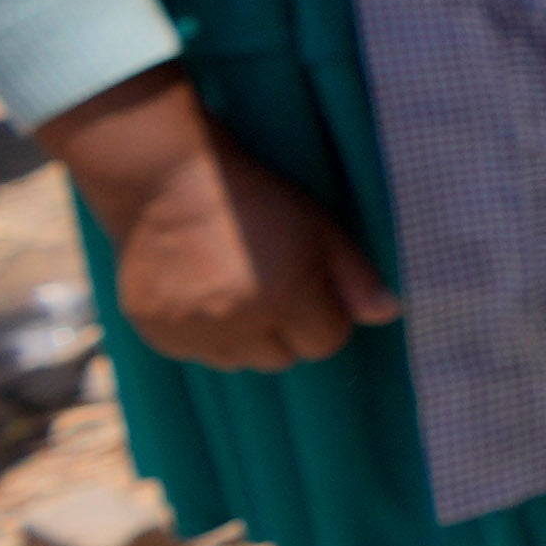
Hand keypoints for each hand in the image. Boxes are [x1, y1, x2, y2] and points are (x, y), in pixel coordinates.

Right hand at [47, 76, 392, 375]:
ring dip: (246, 338)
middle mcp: (238, 322)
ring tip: (235, 290)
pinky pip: (198, 355)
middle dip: (286, 330)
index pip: (326, 342)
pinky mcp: (156, 333)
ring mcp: (193, 331)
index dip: (325, 315)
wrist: (169, 183)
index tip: (310, 286)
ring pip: (240, 362)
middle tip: (269, 284)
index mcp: (286, 296)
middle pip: (283, 358)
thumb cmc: (257, 202)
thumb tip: (389, 315)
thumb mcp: (321, 228)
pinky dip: (206, 336)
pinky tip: (202, 296)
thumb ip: (357, 277)